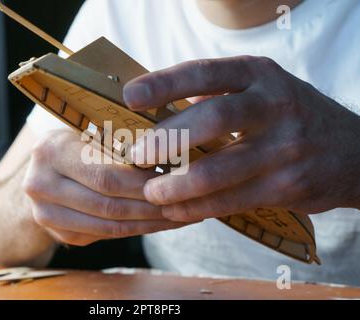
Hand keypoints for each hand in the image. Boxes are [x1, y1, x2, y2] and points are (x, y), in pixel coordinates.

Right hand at [23, 129, 186, 245]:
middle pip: (109, 205)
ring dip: (149, 224)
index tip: (177, 182)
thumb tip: (169, 154)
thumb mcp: (90, 130)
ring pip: (109, 227)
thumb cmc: (76, 143)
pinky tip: (158, 223)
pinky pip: (105, 236)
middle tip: (186, 205)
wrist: (43, 171)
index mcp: (52, 152)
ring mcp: (46, 215)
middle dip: (152, 207)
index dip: (144, 183)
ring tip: (179, 216)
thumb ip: (119, 143)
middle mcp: (41, 186)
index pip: (106, 176)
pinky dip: (136, 231)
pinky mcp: (59, 234)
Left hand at [123, 56, 359, 221]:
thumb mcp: (262, 89)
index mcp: (261, 75)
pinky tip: (175, 210)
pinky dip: (196, 208)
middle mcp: (275, 106)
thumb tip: (160, 105)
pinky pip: (231, 200)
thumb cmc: (291, 116)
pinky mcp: (287, 186)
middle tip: (138, 156)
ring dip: (177, 185)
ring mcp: (284, 148)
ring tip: (151, 192)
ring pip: (219, 170)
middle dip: (168, 140)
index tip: (130, 97)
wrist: (352, 152)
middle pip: (213, 119)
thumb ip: (218, 93)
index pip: (205, 73)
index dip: (163, 84)